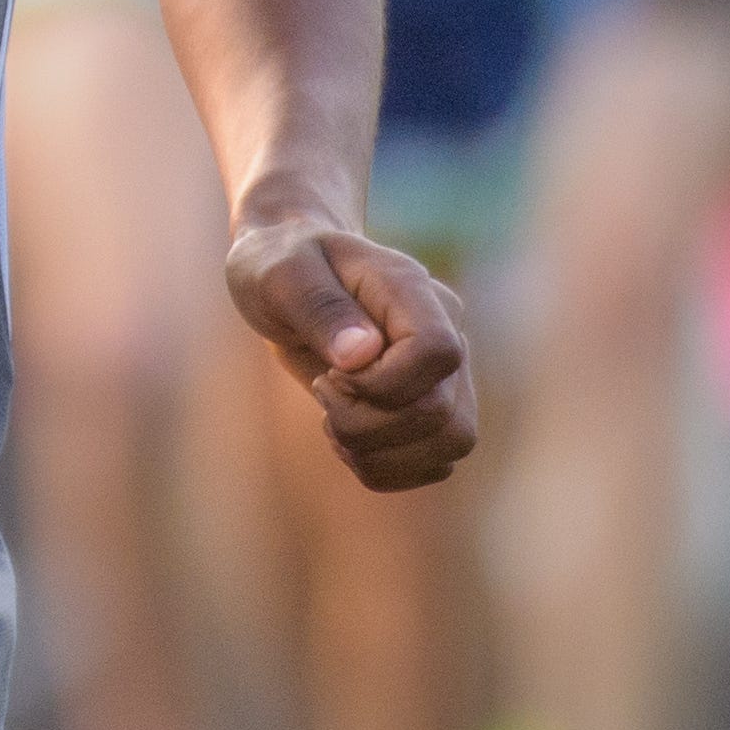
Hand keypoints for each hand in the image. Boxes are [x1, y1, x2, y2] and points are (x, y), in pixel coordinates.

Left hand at [224, 216, 477, 489]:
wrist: (286, 274)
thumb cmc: (278, 263)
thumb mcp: (278, 274)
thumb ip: (320, 306)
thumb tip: (361, 355)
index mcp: (410, 288)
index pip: (438, 351)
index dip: (384, 382)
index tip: (330, 371)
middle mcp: (444, 328)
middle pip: (442, 412)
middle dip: (367, 424)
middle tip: (322, 390)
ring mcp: (444, 370)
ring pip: (451, 443)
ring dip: (378, 452)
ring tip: (333, 421)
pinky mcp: (431, 406)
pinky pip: (433, 463)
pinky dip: (384, 467)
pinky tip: (346, 439)